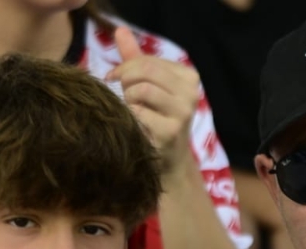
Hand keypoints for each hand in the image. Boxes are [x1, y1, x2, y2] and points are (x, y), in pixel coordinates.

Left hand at [107, 24, 199, 174]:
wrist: (169, 160)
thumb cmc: (157, 119)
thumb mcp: (149, 86)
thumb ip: (135, 59)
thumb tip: (120, 30)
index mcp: (188, 77)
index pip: (148, 60)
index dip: (125, 67)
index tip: (114, 79)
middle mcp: (191, 92)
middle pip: (145, 70)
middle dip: (125, 80)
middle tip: (120, 95)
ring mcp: (183, 112)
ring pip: (140, 89)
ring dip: (127, 100)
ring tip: (130, 111)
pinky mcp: (171, 131)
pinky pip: (138, 113)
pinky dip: (130, 117)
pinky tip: (134, 125)